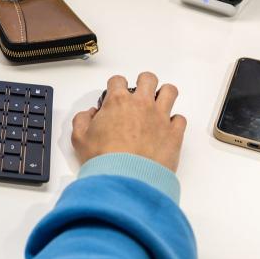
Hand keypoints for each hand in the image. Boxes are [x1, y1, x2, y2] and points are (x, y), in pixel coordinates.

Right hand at [71, 72, 186, 172]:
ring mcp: (160, 117)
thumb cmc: (104, 160)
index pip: (118, 80)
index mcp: (117, 102)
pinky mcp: (174, 133)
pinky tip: (167, 129)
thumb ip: (82, 120)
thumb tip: (89, 115)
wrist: (126, 180)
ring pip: (170, 91)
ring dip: (164, 95)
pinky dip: (175, 122)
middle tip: (139, 95)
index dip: (115, 86)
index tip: (115, 95)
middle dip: (143, 83)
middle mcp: (141, 104)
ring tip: (158, 105)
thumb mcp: (79, 139)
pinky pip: (180, 119)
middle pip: (148, 79)